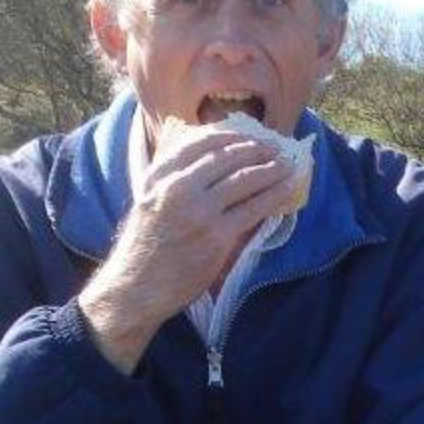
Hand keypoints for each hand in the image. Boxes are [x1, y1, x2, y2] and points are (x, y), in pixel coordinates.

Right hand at [79, 125, 299, 372]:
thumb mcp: (147, 203)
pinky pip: (254, 208)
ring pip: (244, 178)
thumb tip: (214, 164)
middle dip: (256, 148)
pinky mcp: (216, 236)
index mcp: (159, 176)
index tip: (249, 135)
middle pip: (226, 156)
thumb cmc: (144, 250)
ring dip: (271, 168)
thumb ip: (171, 181)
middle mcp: (177, 188)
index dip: (231, 135)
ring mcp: (198, 212)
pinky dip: (275, 194)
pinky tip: (288, 187)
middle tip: (275, 147)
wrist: (136, 289)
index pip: (200, 142)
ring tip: (287, 164)